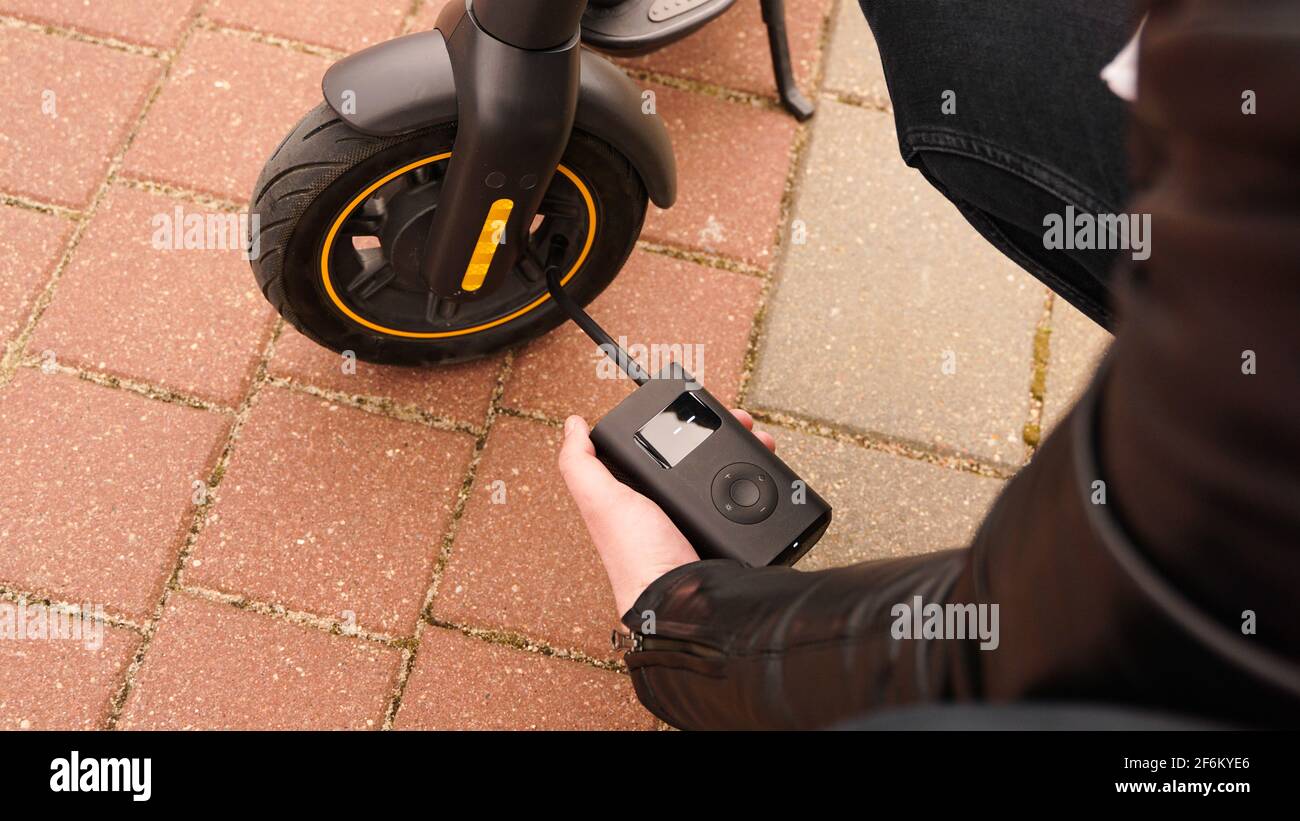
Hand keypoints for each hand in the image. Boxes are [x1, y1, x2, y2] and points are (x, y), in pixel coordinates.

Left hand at [558, 409, 776, 616]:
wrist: (683, 600)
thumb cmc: (636, 557)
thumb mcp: (601, 502)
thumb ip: (580, 464)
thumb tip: (571, 424)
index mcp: (636, 494)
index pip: (658, 445)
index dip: (676, 423)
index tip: (695, 407)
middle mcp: (669, 506)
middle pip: (700, 455)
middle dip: (724, 433)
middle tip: (742, 421)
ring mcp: (702, 519)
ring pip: (730, 473)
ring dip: (749, 452)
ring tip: (760, 439)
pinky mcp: (731, 532)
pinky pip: (750, 500)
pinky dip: (763, 483)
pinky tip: (770, 470)